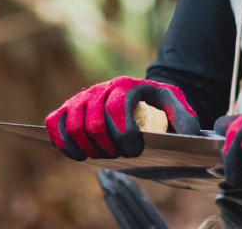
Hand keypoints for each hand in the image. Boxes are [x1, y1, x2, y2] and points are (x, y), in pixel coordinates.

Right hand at [45, 76, 199, 159]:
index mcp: (127, 85)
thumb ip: (185, 118)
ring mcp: (83, 97)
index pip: (117, 109)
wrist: (142, 94)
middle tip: (120, 155)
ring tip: (104, 156)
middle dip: (107, 146)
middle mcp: (101, 88)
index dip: (124, 134)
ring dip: (88, 148)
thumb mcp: (176, 105)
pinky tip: (79, 155)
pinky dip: (63, 141)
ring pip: (74, 125)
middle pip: (93, 123)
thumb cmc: (158, 103)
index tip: (135, 151)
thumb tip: (186, 136)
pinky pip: (55, 122)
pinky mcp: (69, 107)